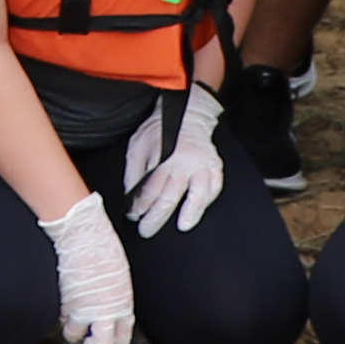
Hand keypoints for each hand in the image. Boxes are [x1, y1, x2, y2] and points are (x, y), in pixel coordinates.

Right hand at [43, 196, 136, 343]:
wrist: (83, 233)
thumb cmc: (102, 247)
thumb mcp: (118, 275)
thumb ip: (114, 297)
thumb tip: (110, 309)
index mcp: (123, 303)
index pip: (122, 337)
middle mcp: (106, 309)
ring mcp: (84, 306)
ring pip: (75, 334)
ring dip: (73, 331)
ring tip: (72, 322)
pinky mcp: (66, 301)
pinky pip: (62, 317)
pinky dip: (63, 315)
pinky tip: (65, 304)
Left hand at [118, 81, 223, 237]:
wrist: (187, 113)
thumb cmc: (160, 129)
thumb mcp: (138, 145)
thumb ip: (134, 171)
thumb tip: (128, 197)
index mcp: (164, 157)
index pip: (151, 189)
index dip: (141, 206)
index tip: (133, 216)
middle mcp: (185, 163)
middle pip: (171, 196)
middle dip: (156, 217)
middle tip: (146, 230)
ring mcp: (202, 165)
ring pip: (198, 195)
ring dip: (190, 212)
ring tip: (183, 226)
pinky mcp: (215, 166)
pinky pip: (214, 188)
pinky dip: (207, 201)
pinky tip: (198, 209)